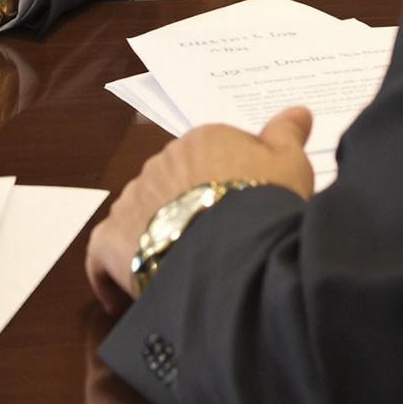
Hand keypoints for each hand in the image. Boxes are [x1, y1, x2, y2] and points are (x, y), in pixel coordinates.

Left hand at [85, 106, 314, 311]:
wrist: (232, 252)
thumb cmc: (264, 204)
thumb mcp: (291, 165)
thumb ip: (287, 136)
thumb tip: (298, 110)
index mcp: (202, 140)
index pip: (211, 156)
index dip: (226, 186)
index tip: (239, 212)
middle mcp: (162, 161)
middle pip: (173, 184)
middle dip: (187, 210)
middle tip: (212, 245)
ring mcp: (133, 199)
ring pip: (140, 214)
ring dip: (153, 236)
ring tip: (178, 271)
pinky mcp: (112, 239)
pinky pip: (104, 254)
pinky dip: (111, 271)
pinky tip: (126, 293)